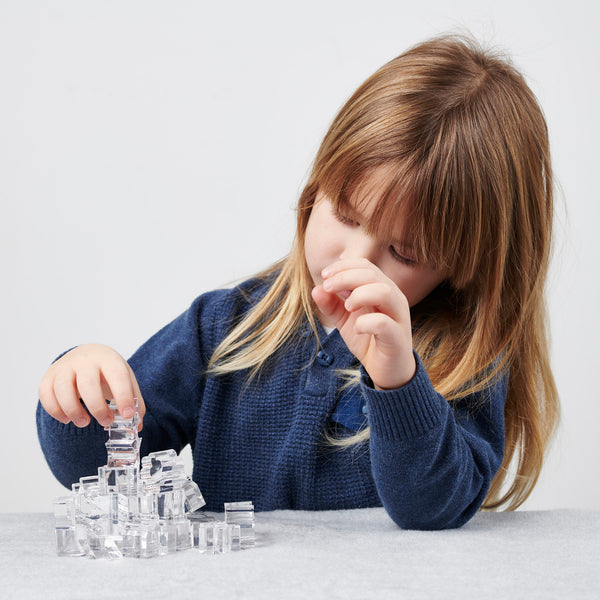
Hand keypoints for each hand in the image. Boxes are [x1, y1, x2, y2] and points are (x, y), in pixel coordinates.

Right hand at [39, 343, 144, 428]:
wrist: (87, 355)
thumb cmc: (108, 371)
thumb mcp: (125, 380)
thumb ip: (133, 402)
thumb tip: (136, 426)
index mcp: (109, 359)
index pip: (117, 375)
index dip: (123, 396)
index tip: (128, 415)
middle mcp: (86, 360)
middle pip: (88, 384)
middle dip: (97, 407)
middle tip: (106, 422)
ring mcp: (65, 366)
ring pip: (63, 389)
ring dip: (73, 410)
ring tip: (84, 422)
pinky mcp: (49, 376)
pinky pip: (46, 394)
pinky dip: (55, 410)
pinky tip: (67, 418)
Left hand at [311, 259, 415, 389]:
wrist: (386, 371)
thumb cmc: (367, 339)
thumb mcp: (344, 320)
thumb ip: (331, 304)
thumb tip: (316, 289)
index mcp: (382, 289)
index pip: (365, 266)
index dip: (343, 267)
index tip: (324, 276)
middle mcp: (394, 298)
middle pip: (372, 274)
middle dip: (345, 277)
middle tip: (327, 287)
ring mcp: (398, 317)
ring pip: (384, 292)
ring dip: (360, 294)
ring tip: (346, 306)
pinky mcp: (397, 337)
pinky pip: (384, 323)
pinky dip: (366, 322)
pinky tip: (356, 328)